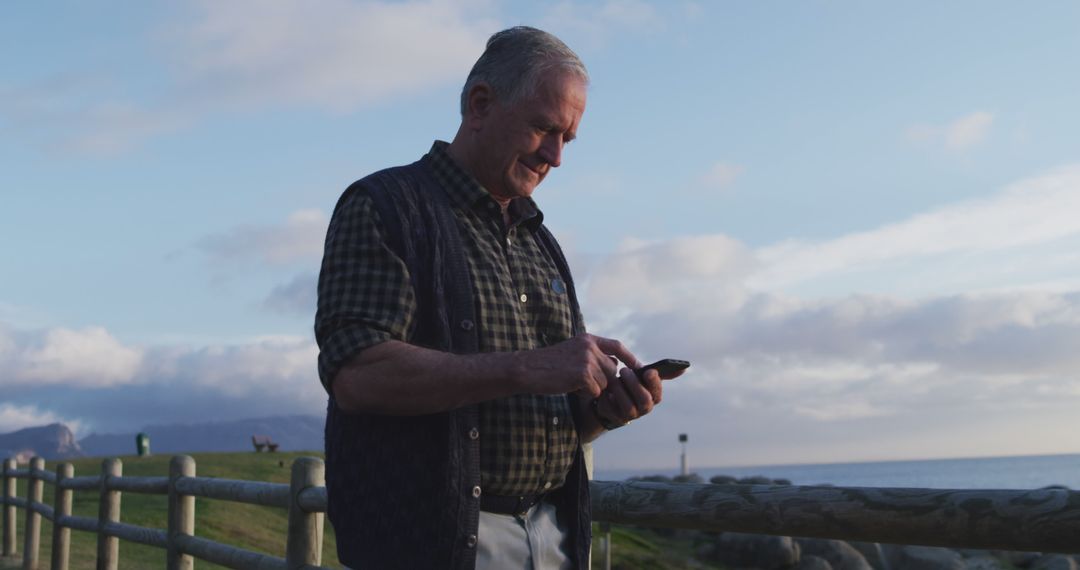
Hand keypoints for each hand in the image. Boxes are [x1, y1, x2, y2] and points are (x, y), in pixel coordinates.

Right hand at [514, 333, 640, 398]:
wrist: (526, 369)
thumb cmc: (548, 364)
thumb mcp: (572, 351)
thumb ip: (593, 355)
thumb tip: (615, 366)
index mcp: (588, 339)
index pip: (616, 346)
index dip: (629, 357)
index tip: (638, 367)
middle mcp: (590, 347)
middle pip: (612, 370)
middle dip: (602, 380)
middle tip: (580, 381)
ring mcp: (587, 360)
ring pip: (605, 383)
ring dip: (592, 388)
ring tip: (571, 382)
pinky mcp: (583, 375)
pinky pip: (595, 392)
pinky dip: (585, 394)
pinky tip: (569, 387)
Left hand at [593, 363, 685, 426]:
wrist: (609, 398)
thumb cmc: (629, 385)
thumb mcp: (643, 376)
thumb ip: (661, 373)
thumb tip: (684, 369)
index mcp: (653, 397)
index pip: (657, 392)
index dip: (654, 383)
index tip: (648, 371)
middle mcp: (644, 408)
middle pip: (644, 401)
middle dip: (634, 384)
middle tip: (624, 370)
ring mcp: (630, 416)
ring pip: (628, 407)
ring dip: (620, 391)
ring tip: (614, 380)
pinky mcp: (615, 418)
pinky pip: (612, 411)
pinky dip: (608, 400)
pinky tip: (606, 392)